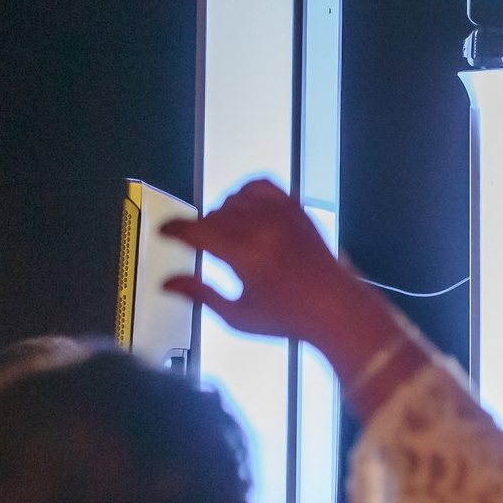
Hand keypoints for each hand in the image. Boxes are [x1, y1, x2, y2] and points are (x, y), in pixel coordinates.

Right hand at [160, 180, 404, 386]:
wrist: (336, 308)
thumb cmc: (291, 317)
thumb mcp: (238, 315)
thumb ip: (200, 295)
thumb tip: (169, 283)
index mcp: (245, 255)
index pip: (196, 230)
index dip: (174, 230)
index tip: (165, 232)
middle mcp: (263, 229)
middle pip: (213, 214)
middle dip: (201, 230)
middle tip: (202, 247)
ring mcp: (282, 215)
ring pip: (234, 198)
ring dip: (222, 212)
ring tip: (225, 233)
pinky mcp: (296, 209)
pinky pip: (261, 185)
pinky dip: (247, 192)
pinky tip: (245, 209)